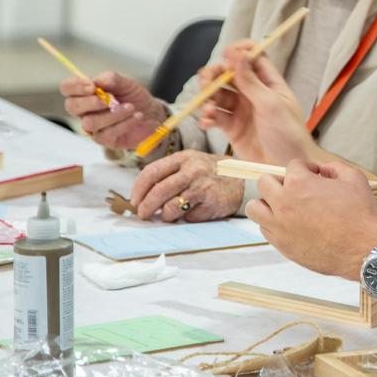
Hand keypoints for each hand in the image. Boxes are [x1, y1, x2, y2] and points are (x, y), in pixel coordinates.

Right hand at [60, 72, 166, 149]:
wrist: (152, 113)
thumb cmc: (134, 97)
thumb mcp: (126, 83)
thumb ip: (111, 79)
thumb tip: (97, 82)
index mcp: (86, 93)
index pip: (67, 88)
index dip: (75, 86)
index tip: (92, 86)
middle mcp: (85, 111)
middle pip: (72, 106)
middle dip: (90, 102)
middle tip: (111, 99)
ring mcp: (93, 127)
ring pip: (90, 123)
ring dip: (112, 114)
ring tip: (130, 107)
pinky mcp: (105, 140)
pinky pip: (108, 133)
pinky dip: (125, 123)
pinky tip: (137, 116)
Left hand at [130, 150, 244, 221]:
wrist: (241, 178)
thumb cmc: (209, 172)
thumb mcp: (190, 163)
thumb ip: (169, 173)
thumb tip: (143, 195)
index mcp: (184, 158)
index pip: (152, 172)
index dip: (138, 189)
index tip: (134, 200)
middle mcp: (193, 171)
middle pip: (159, 191)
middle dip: (146, 207)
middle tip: (142, 215)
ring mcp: (203, 187)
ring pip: (172, 207)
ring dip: (165, 215)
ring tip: (169, 214)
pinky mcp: (212, 203)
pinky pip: (189, 217)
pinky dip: (187, 217)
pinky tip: (194, 211)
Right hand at [197, 42, 316, 163]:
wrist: (287, 167)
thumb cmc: (289, 135)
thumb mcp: (271, 105)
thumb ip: (251, 81)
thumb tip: (238, 54)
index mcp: (268, 83)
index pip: (252, 58)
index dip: (238, 53)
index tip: (226, 54)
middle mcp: (253, 93)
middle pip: (228, 75)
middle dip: (215, 75)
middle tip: (206, 82)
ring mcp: (241, 110)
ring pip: (218, 95)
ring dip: (208, 98)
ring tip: (209, 109)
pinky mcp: (232, 128)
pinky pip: (216, 117)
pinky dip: (208, 117)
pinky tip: (207, 122)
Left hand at [245, 159, 376, 278]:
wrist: (364, 250)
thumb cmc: (361, 214)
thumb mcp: (353, 178)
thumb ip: (333, 167)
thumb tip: (321, 170)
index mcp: (299, 183)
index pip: (291, 166)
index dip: (306, 168)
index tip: (315, 175)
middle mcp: (284, 202)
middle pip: (264, 182)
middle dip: (281, 181)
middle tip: (296, 189)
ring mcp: (280, 226)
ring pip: (254, 207)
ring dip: (266, 202)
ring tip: (282, 206)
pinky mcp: (282, 245)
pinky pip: (264, 229)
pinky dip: (272, 223)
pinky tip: (289, 224)